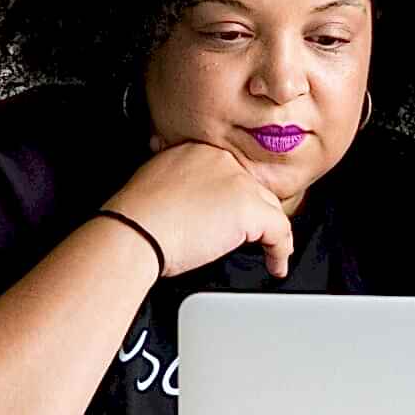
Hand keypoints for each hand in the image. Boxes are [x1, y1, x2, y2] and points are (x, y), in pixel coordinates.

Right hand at [100, 139, 295, 278]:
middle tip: (253, 237)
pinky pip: (279, 230)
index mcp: (198, 150)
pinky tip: (275, 264)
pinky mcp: (249, 208)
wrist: (134, 232)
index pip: (231, 174)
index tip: (233, 217)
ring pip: (268, 207)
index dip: (235, 199)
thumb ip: (179, 183)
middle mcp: (221, 160)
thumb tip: (191, 201)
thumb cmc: (136, 219)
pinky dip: (280, 250)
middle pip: (253, 188)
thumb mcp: (155, 184)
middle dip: (255, 214)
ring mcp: (238, 182)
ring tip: (268, 253)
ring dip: (269, 232)